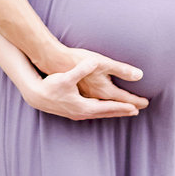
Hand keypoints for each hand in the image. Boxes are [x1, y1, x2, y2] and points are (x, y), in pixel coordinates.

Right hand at [25, 55, 143, 119]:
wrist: (36, 94)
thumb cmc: (52, 84)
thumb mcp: (69, 75)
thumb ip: (84, 69)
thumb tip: (95, 62)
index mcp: (86, 105)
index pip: (111, 106)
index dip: (125, 106)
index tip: (138, 106)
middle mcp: (84, 112)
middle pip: (108, 112)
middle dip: (122, 111)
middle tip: (137, 110)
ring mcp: (78, 113)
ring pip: (101, 113)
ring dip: (113, 111)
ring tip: (124, 110)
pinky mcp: (73, 110)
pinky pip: (94, 112)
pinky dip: (102, 111)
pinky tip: (103, 109)